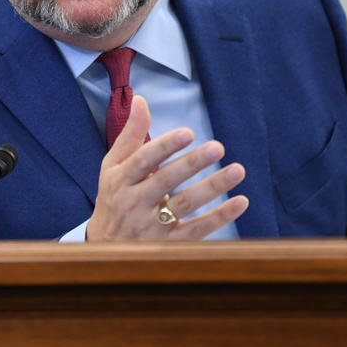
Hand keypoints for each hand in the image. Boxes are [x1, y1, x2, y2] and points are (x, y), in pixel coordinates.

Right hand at [86, 95, 247, 240]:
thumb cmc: (114, 197)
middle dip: (192, 163)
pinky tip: (240, 201)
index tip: (188, 133)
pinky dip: (220, 217)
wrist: (106, 248)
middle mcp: (133, 203)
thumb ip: (131, 134)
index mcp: (119, 179)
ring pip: (185, 205)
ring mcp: (150, 227)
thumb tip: (141, 99)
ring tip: (237, 170)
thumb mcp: (114, 166)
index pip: (143, 160)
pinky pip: (197, 230)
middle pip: (165, 181)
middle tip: (218, 147)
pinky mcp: (168, 245)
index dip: (165, 146)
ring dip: (212, 187)